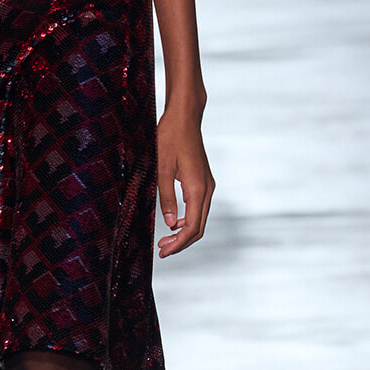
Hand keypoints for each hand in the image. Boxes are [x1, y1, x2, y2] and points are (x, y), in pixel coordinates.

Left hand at [156, 105, 214, 257]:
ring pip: (199, 218)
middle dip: (181, 242)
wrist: (185, 117)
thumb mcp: (162, 168)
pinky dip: (187, 219)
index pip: (192, 227)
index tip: (164, 252)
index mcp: (198, 189)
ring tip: (165, 239)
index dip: (178, 243)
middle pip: (198, 227)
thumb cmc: (171, 138)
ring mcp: (207, 185)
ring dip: (184, 232)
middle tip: (162, 250)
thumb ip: (165, 196)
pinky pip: (198, 207)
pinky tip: (173, 221)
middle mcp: (207, 189)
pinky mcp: (203, 181)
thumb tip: (169, 222)